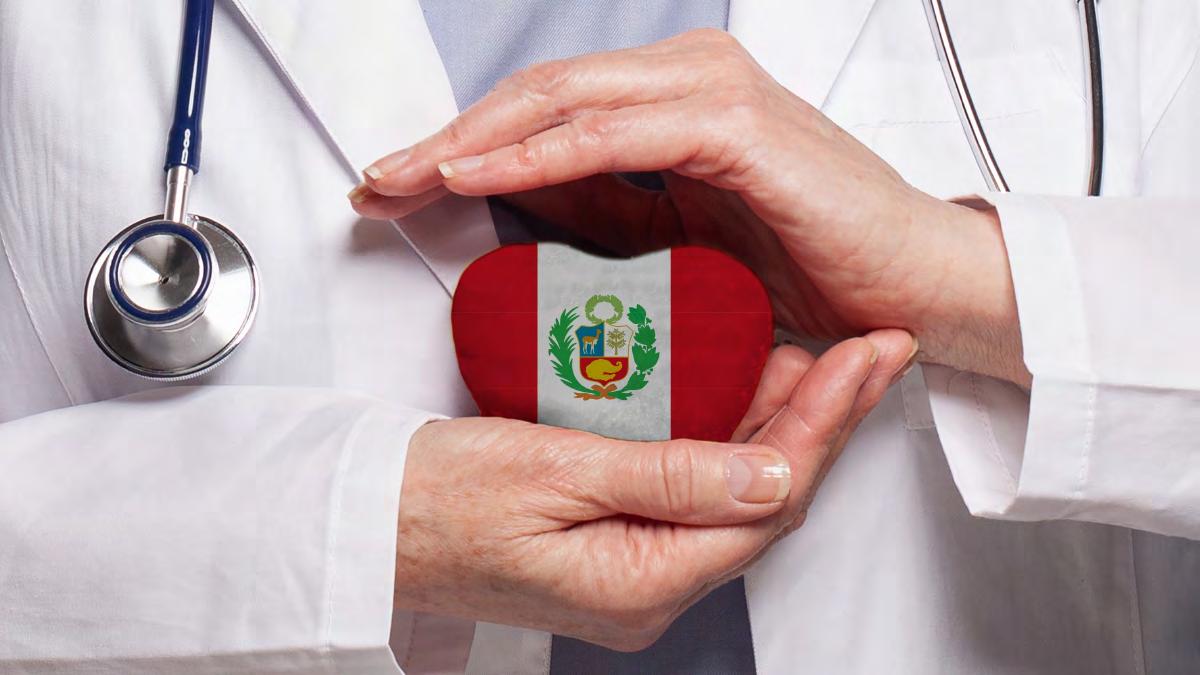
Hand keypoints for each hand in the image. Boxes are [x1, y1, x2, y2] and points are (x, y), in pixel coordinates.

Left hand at [350, 30, 1027, 384]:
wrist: (912, 289)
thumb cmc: (809, 267)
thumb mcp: (676, 240)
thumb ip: (605, 209)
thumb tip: (522, 201)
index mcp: (672, 99)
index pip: (545, 108)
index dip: (464, 142)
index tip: (399, 184)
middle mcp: (687, 78)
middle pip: (538, 94)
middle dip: (449, 139)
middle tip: (378, 182)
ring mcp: (710, 92)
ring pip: (562, 102)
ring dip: (475, 141)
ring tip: (406, 180)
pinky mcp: (733, 126)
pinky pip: (614, 137)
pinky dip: (541, 156)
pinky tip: (481, 177)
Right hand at [394, 330, 913, 649]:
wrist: (366, 524)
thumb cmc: (435, 500)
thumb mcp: (549, 474)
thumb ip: (667, 478)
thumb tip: (773, 475)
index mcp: (642, 582)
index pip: (768, 500)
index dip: (824, 423)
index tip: (859, 357)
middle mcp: (651, 590)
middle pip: (767, 503)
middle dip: (825, 422)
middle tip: (868, 351)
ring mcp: (636, 573)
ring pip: (738, 497)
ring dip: (783, 426)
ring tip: (826, 360)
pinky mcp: (620, 548)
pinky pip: (697, 495)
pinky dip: (729, 440)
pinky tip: (745, 393)